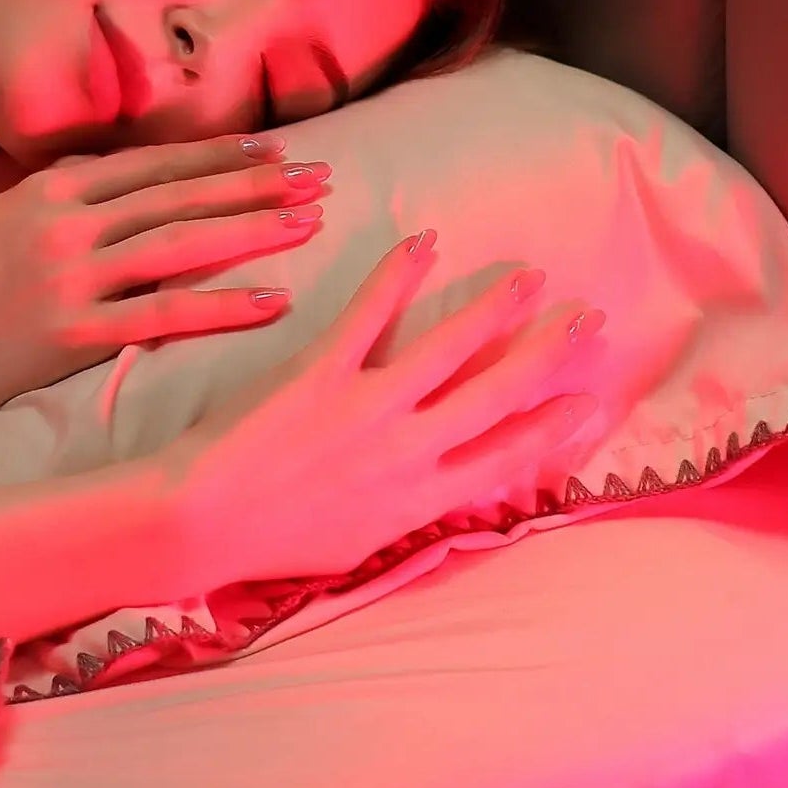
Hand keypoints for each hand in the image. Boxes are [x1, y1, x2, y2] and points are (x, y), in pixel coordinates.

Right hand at [0, 135, 329, 433]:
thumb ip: (60, 194)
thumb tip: (119, 172)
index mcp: (49, 189)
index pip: (153, 163)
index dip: (217, 155)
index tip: (274, 150)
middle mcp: (65, 223)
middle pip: (180, 195)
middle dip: (256, 183)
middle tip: (319, 177)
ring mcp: (69, 277)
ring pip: (182, 244)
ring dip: (254, 230)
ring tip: (311, 222)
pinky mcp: (72, 333)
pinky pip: (165, 314)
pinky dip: (225, 305)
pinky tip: (274, 301)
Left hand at [161, 232, 611, 587]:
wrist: (196, 526)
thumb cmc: (271, 543)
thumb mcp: (358, 545)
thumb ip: (407, 511)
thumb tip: (444, 487)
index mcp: (419, 500)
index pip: (506, 457)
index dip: (555, 426)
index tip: (591, 398)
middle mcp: (407, 453)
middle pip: (497, 395)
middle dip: (549, 354)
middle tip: (588, 318)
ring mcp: (367, 410)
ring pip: (450, 349)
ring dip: (495, 308)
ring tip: (528, 276)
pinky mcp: (321, 374)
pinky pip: (369, 315)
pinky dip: (397, 275)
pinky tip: (424, 241)